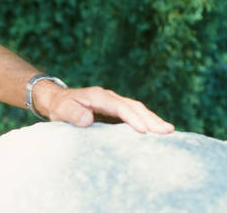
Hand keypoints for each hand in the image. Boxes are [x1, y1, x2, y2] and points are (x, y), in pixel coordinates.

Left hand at [33, 83, 174, 133]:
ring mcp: (114, 103)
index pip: (119, 106)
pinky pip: (134, 114)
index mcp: (98, 96)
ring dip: (152, 119)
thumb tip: (88, 120)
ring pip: (137, 109)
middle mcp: (109, 97)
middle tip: (167, 131)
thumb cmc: (60, 107)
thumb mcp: (62, 110)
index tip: (143, 130)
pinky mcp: (115, 111)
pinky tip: (158, 130)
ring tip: (169, 131)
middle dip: (150, 118)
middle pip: (133, 106)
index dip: (131, 117)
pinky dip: (147, 121)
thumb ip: (73, 114)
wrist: (57, 100)